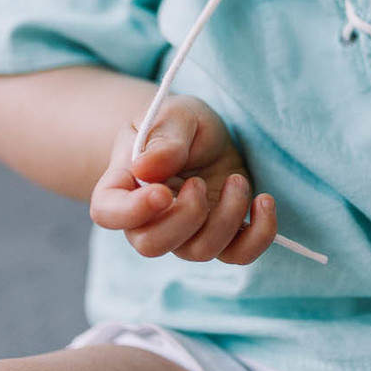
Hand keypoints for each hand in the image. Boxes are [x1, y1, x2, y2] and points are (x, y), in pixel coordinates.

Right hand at [90, 95, 277, 264]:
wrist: (205, 136)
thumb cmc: (180, 125)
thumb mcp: (175, 115)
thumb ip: (163, 139)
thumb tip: (146, 169)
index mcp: (124, 185)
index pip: (107, 213)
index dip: (131, 212)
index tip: (162, 192)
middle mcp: (149, 218)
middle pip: (152, 245)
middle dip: (185, 216)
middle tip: (199, 182)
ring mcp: (186, 233)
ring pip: (198, 251)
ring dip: (226, 216)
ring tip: (236, 180)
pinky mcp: (222, 236)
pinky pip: (238, 255)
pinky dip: (259, 234)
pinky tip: (263, 201)